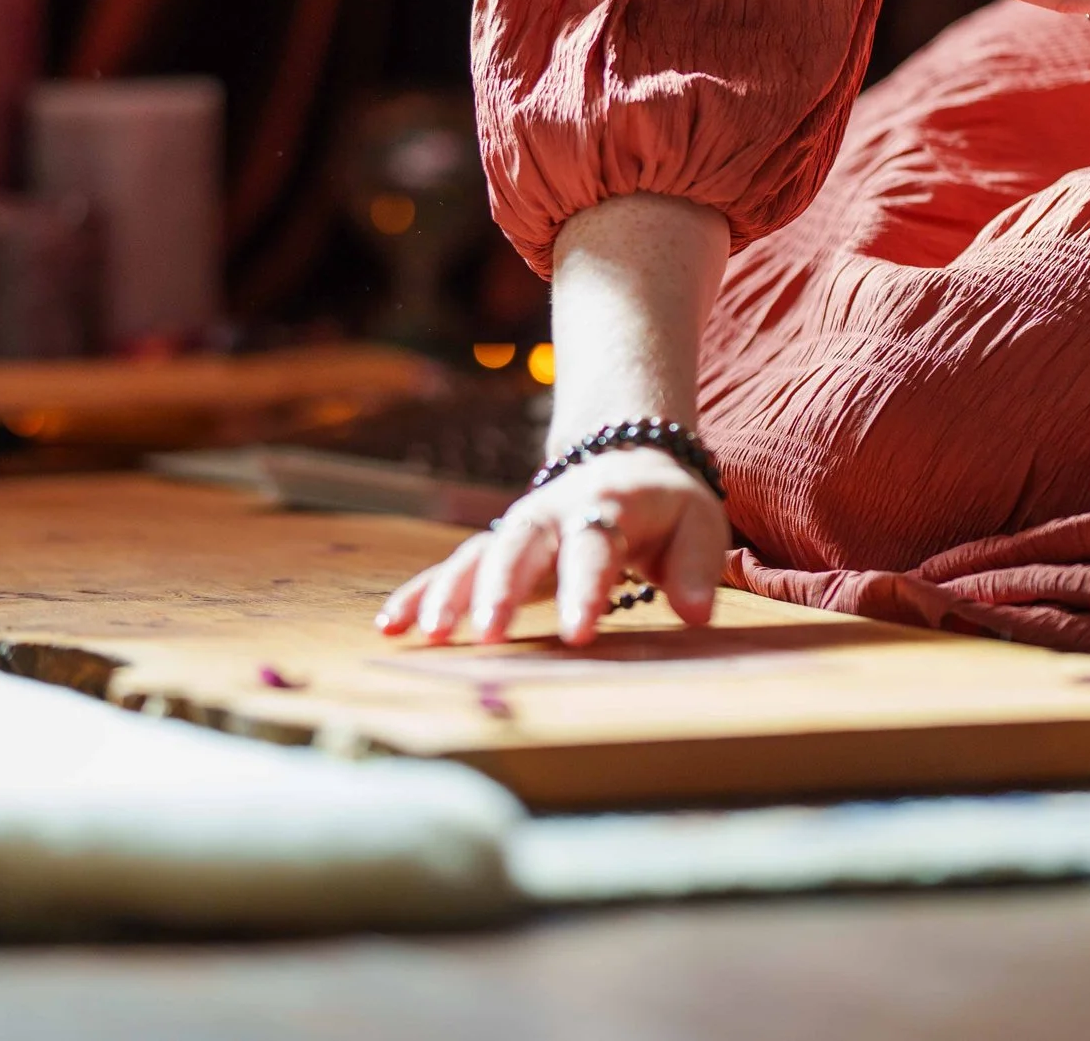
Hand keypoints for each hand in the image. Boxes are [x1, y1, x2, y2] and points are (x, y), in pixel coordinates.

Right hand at [374, 447, 728, 646]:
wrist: (625, 456)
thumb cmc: (666, 505)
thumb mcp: (699, 523)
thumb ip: (696, 566)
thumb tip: (697, 613)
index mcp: (606, 506)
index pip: (593, 547)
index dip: (584, 588)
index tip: (578, 634)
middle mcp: (552, 514)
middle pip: (520, 546)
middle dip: (501, 588)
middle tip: (489, 633)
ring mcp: (518, 529)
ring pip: (477, 555)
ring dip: (451, 591)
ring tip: (428, 632)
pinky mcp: (496, 548)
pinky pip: (452, 567)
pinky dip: (421, 591)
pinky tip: (391, 623)